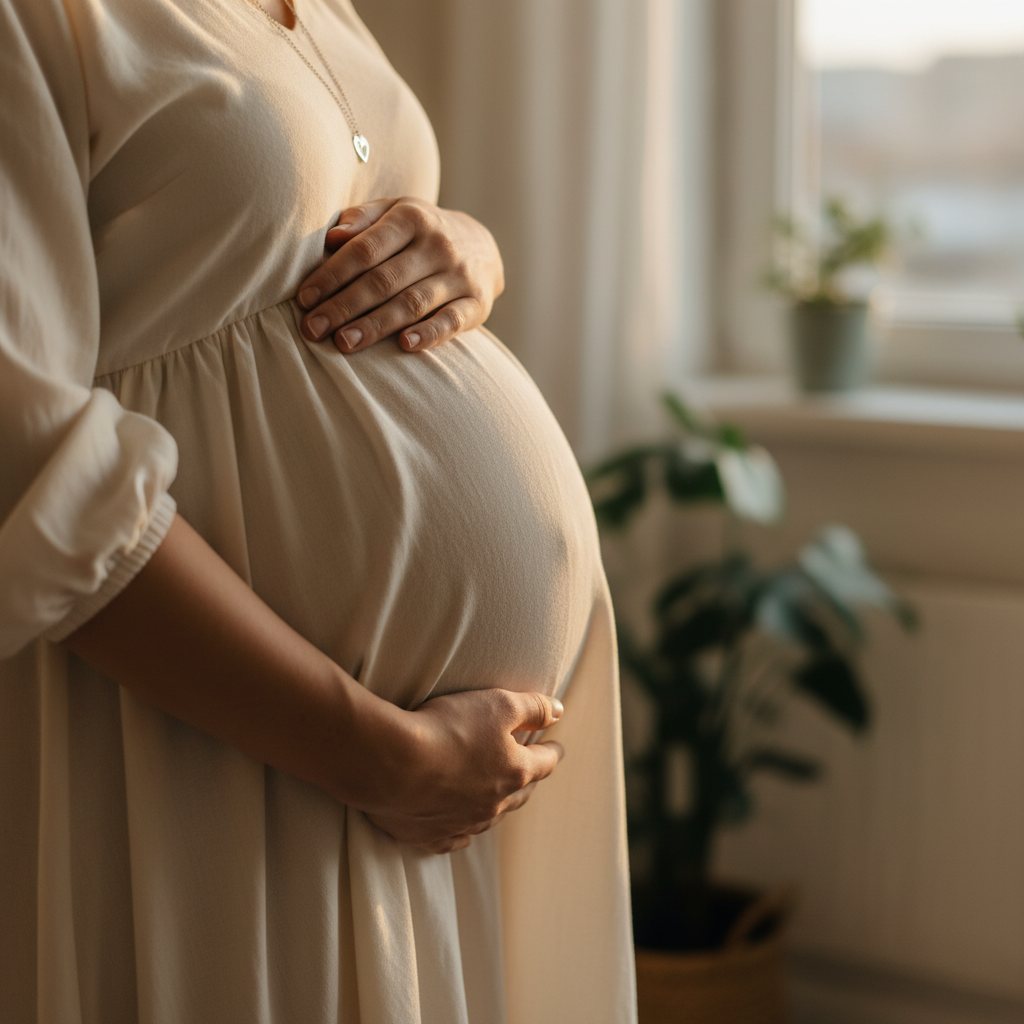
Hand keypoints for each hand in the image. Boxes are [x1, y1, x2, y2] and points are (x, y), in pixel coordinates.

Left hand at [296, 197, 504, 353]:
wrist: (483, 246)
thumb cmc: (421, 232)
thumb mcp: (394, 212)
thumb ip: (362, 220)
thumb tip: (332, 237)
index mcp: (412, 218)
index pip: (365, 249)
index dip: (332, 275)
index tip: (304, 299)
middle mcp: (438, 245)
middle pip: (384, 280)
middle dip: (344, 306)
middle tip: (313, 330)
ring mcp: (459, 276)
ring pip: (412, 303)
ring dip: (376, 325)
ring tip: (343, 343)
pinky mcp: (477, 304)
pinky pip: (451, 321)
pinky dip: (429, 334)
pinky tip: (404, 345)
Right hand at [361, 689, 564, 853]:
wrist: (391, 763)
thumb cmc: (447, 728)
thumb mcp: (498, 704)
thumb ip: (533, 707)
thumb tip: (559, 711)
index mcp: (514, 772)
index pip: (544, 762)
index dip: (552, 751)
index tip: (556, 747)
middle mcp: (493, 804)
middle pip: (520, 794)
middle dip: (528, 781)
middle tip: (532, 773)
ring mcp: (462, 824)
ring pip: (489, 818)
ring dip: (497, 805)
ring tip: (499, 797)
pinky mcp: (430, 836)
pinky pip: (454, 839)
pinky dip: (462, 833)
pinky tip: (462, 832)